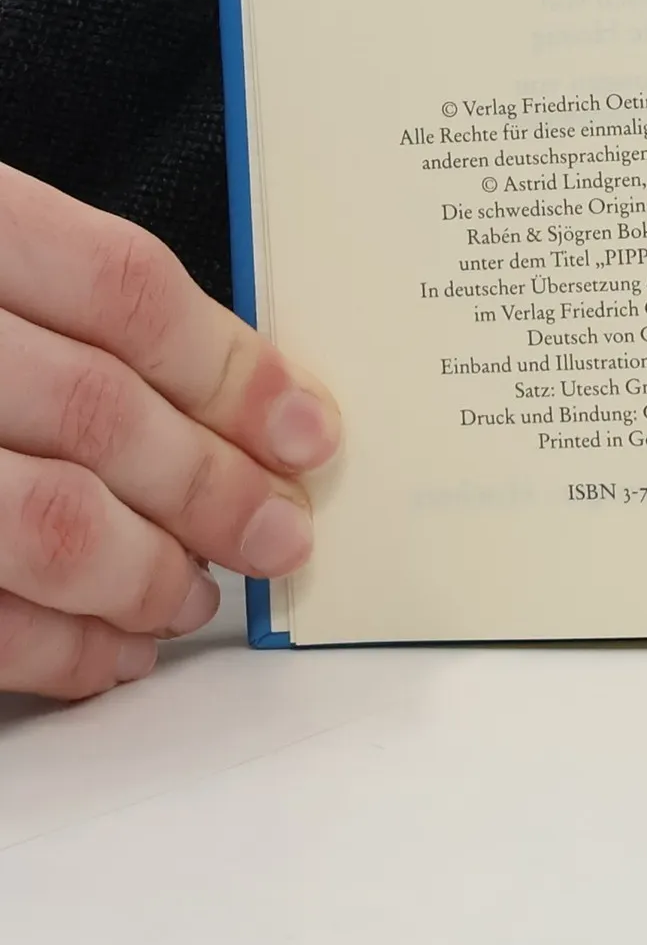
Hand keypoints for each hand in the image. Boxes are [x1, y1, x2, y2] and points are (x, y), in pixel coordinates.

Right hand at [0, 163, 340, 697]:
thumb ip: (67, 299)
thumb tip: (240, 393)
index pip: (124, 290)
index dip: (232, 367)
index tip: (306, 430)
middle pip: (97, 413)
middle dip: (211, 486)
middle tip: (278, 533)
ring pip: (41, 523)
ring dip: (143, 575)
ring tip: (197, 595)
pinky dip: (53, 648)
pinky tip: (109, 654)